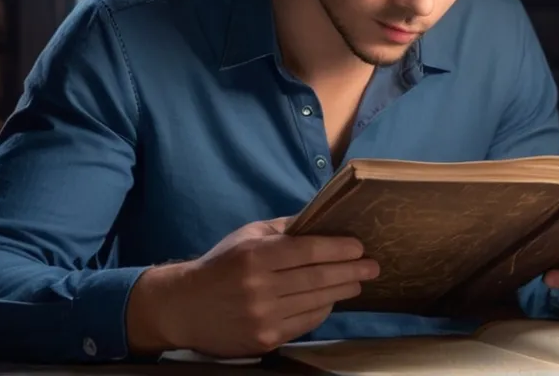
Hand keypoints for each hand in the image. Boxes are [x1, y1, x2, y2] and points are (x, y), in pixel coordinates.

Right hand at [126, 217, 378, 357]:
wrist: (184, 308)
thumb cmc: (221, 266)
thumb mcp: (247, 237)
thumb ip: (283, 230)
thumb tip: (322, 220)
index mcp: (255, 256)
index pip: (308, 251)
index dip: (338, 248)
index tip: (359, 247)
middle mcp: (260, 287)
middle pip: (318, 278)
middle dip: (351, 271)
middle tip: (373, 266)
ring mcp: (263, 316)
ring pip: (316, 301)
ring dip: (342, 290)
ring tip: (358, 282)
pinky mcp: (265, 338)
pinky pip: (306, 322)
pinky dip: (322, 310)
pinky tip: (332, 300)